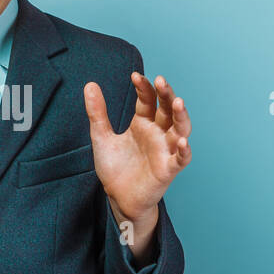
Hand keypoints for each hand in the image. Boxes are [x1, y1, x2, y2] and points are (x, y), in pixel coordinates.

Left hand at [83, 71, 191, 224]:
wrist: (118, 198)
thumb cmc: (115, 168)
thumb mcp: (101, 137)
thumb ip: (97, 113)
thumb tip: (90, 84)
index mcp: (143, 123)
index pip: (148, 100)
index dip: (144, 88)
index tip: (135, 76)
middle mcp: (157, 134)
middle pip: (167, 110)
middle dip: (166, 94)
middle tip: (161, 80)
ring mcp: (164, 150)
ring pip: (180, 129)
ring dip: (181, 116)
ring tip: (177, 102)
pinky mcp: (167, 170)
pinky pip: (180, 159)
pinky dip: (184, 150)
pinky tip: (181, 141)